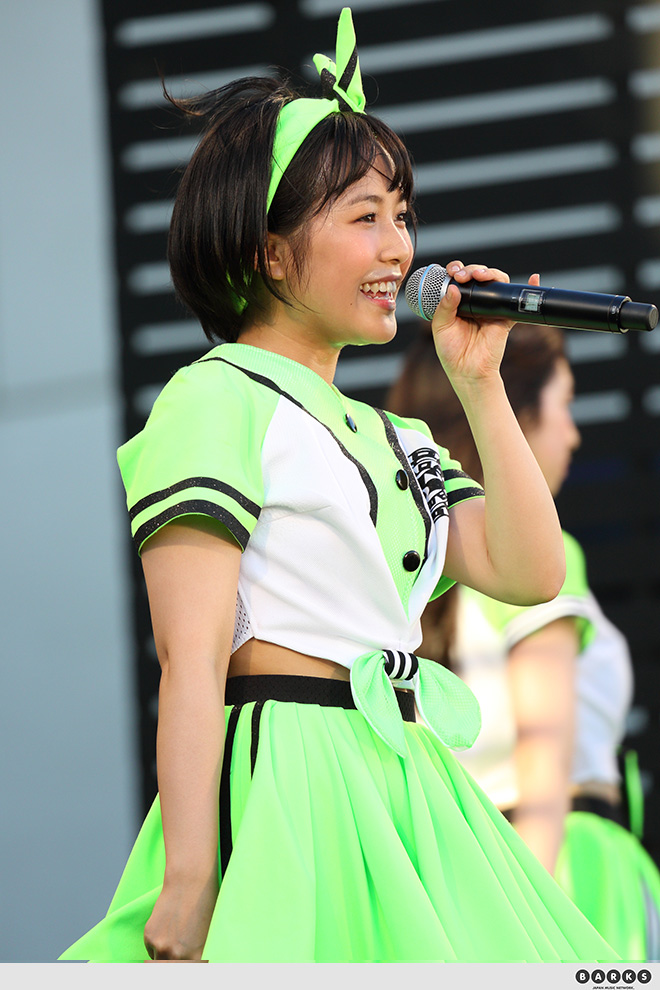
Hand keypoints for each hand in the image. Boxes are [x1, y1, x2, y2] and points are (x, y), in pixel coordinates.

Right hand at [143, 874, 217, 961]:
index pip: (188, 970)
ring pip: (159, 963)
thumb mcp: (206, 937)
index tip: (186, 961)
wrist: (189, 883)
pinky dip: (156, 944)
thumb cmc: (204, 907)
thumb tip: (188, 962)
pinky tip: (166, 928)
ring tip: (174, 938)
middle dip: (174, 962)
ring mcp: (161, 947)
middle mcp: (177, 956)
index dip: (186, 966)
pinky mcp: (149, 936)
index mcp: (195, 958)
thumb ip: (196, 955)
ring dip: (164, 956)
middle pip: (171, 968)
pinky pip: (151, 950)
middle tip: (177, 949)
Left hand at [430, 261, 539, 391]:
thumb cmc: (452, 351)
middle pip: (479, 275)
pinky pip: (517, 301)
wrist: (467, 371)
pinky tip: (534, 278)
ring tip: (479, 275)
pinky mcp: (505, 317)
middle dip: (472, 270)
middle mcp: (476, 301)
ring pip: (496, 281)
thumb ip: (444, 307)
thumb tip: (452, 287)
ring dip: (489, 273)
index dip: (457, 269)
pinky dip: (529, 288)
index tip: (452, 271)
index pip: (460, 278)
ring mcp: (491, 308)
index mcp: (459, 302)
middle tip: (462, 276)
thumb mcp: (441, 326)